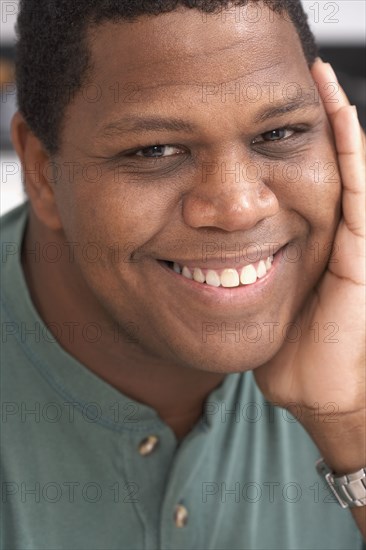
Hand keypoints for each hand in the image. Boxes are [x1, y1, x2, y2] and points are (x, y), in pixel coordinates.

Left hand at [254, 59, 364, 467]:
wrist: (314, 386)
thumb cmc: (284, 349)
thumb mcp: (249, 299)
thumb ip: (231, 271)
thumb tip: (193, 257)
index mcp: (304, 239)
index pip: (294, 178)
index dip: (277, 141)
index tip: (251, 110)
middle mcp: (328, 231)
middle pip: (321, 162)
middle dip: (303, 121)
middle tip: (287, 78)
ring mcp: (349, 236)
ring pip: (345, 164)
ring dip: (332, 120)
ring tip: (315, 75)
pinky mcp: (359, 248)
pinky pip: (357, 187)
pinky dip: (350, 148)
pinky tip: (339, 112)